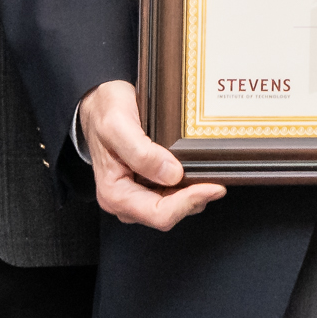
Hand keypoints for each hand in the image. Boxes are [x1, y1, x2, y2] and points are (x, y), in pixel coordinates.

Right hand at [78, 80, 225, 230]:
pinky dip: (188, 186)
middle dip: (194, 199)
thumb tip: (172, 174)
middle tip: (217, 179)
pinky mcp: (147, 186)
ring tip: (209, 174)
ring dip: (193, 194)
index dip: (188, 203)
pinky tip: (196, 170)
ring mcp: (137, 195)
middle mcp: (125, 200)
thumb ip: (141, 152)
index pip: (158, 213)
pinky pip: (173, 194)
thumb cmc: (104, 112)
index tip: (212, 187)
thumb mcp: (117, 125)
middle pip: (169, 214)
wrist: (99, 103)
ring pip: (174, 207)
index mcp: (114, 193)